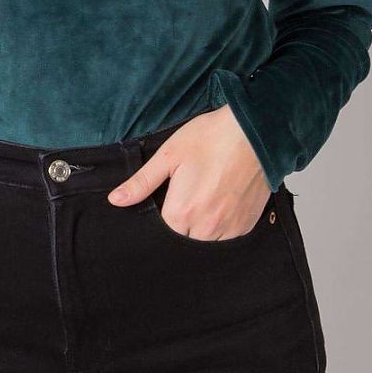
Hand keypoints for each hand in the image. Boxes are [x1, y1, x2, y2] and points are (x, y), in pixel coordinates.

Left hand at [107, 106, 270, 239]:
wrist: (255, 133)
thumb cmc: (212, 139)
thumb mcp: (169, 155)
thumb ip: (142, 182)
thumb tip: (116, 200)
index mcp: (181, 214)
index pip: (162, 229)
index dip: (165, 211)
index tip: (172, 194)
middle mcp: (206, 229)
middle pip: (184, 237)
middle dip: (183, 219)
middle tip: (192, 189)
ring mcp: (229, 229)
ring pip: (206, 239)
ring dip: (203, 224)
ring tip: (209, 192)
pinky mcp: (247, 226)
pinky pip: (228, 235)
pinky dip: (223, 222)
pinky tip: (224, 198)